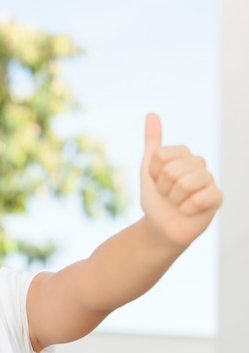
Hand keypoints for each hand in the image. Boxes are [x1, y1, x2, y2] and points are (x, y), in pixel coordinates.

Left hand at [140, 113, 222, 246]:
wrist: (161, 226)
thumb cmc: (156, 197)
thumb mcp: (148, 168)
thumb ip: (152, 141)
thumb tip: (152, 113)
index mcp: (183, 153)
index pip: (161, 155)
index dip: (153, 173)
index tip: (156, 181)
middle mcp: (199, 163)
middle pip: (172, 169)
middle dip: (163, 187)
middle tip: (167, 195)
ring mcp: (210, 180)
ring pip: (185, 183)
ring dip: (174, 198)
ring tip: (177, 202)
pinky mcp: (217, 198)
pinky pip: (200, 198)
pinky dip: (186, 208)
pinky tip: (187, 211)